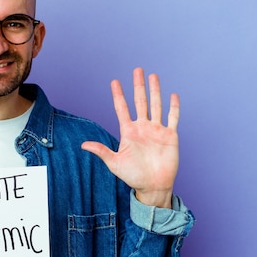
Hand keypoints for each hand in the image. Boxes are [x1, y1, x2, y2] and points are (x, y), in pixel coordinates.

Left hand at [81, 67, 179, 207]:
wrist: (153, 186)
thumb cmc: (133, 176)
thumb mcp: (114, 163)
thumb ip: (101, 151)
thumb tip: (83, 145)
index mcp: (128, 131)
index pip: (122, 109)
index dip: (118, 95)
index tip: (115, 82)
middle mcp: (142, 127)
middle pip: (140, 101)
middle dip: (138, 85)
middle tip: (137, 70)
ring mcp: (157, 130)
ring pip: (156, 105)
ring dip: (155, 91)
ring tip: (153, 76)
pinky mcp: (170, 136)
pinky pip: (172, 118)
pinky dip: (173, 107)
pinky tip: (173, 95)